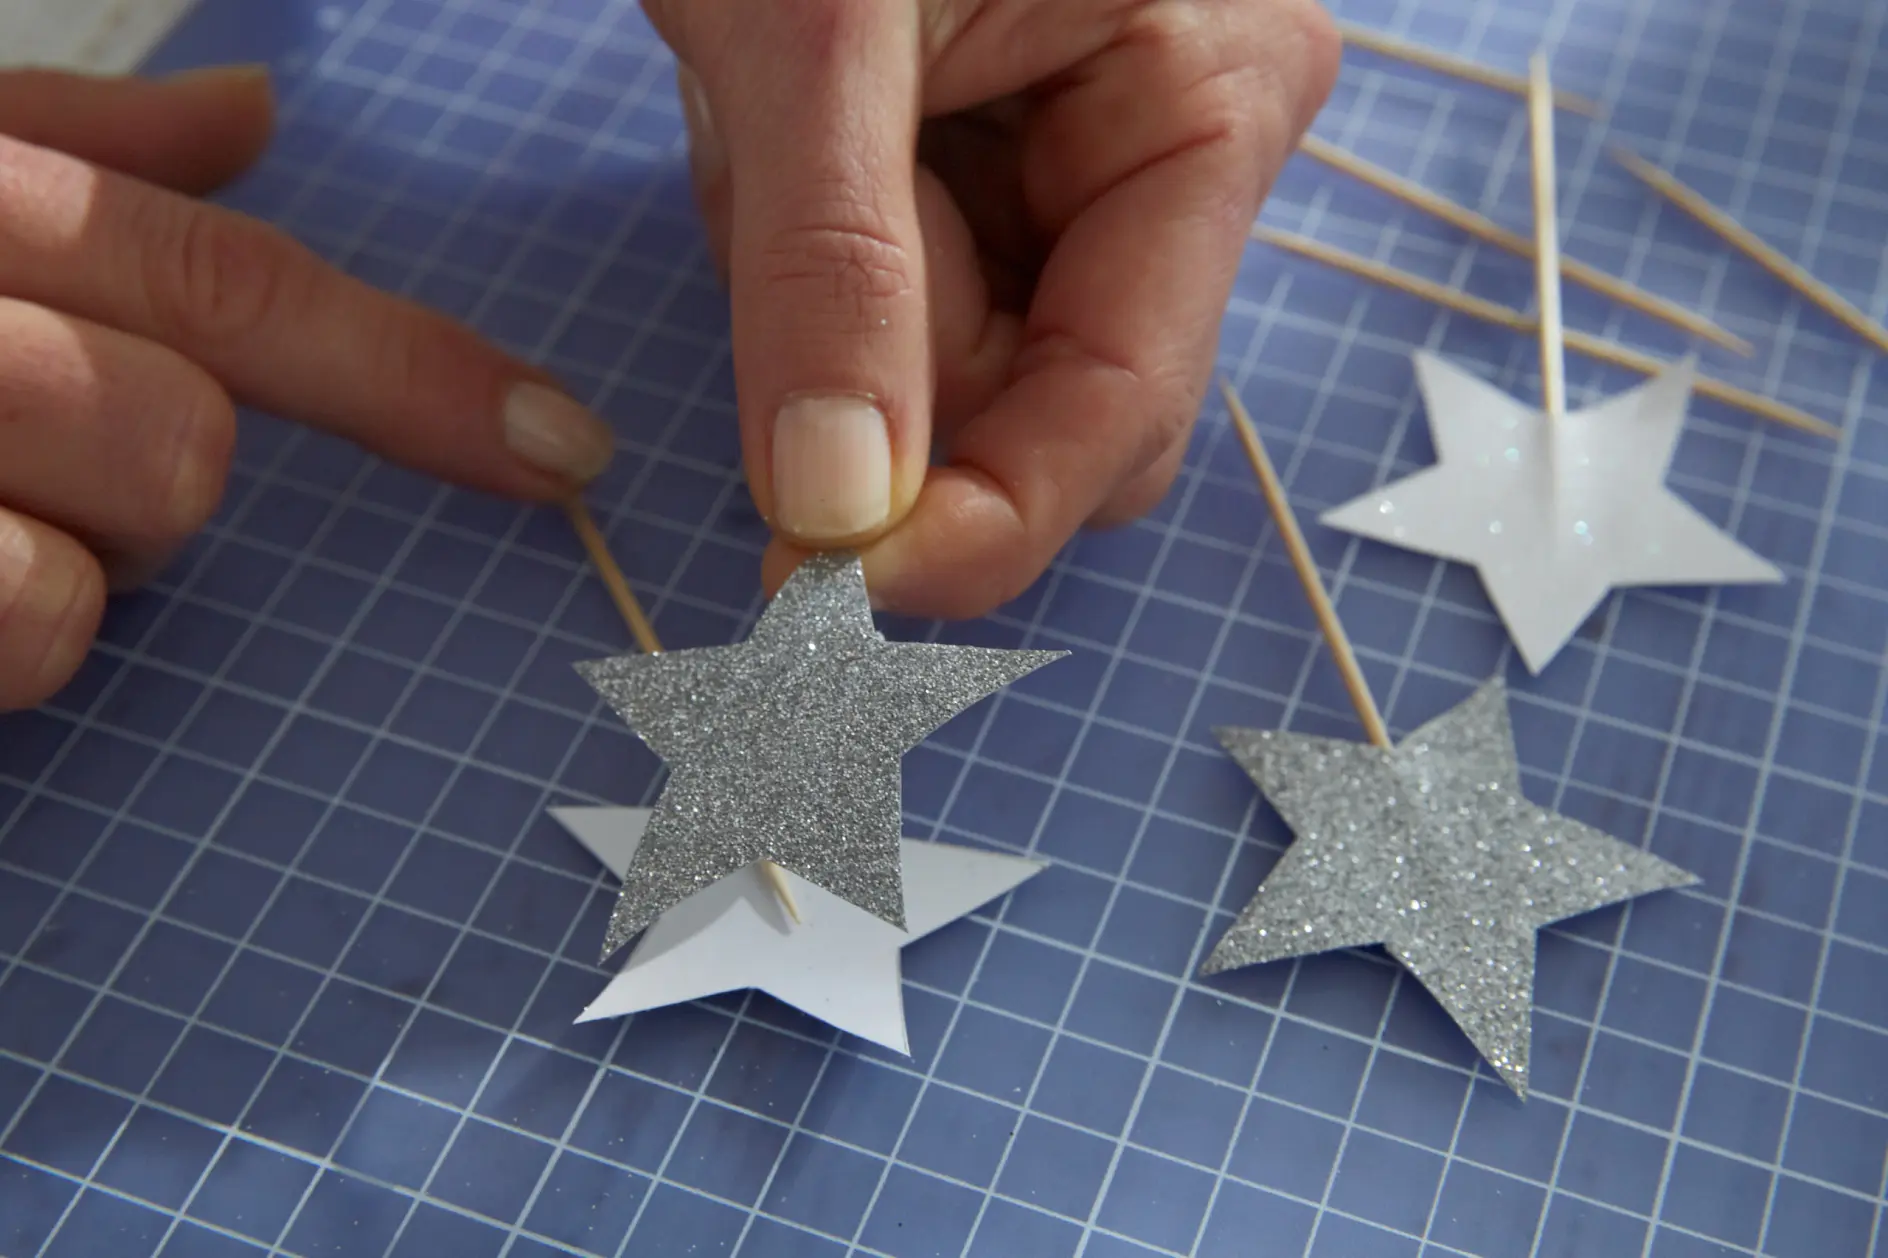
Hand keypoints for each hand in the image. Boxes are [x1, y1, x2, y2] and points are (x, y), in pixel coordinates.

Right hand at [0, 66, 615, 711]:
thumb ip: (97, 151)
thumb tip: (255, 110)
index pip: (235, 286)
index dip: (418, 377)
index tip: (566, 446)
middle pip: (188, 433)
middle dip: (164, 467)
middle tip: (63, 457)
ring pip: (119, 534)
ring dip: (84, 551)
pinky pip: (34, 618)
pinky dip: (14, 631)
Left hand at [648, 0, 1338, 616]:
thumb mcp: (817, 35)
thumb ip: (833, 275)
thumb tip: (836, 514)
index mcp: (1212, 94)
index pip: (1131, 391)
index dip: (998, 514)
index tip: (843, 593)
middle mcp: (1170, 151)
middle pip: (1050, 404)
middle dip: (895, 385)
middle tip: (761, 273)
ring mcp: (1077, 167)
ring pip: (953, 366)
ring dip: (823, 304)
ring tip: (760, 115)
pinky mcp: (984, 171)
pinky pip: (893, 298)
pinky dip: (800, 257)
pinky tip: (766, 122)